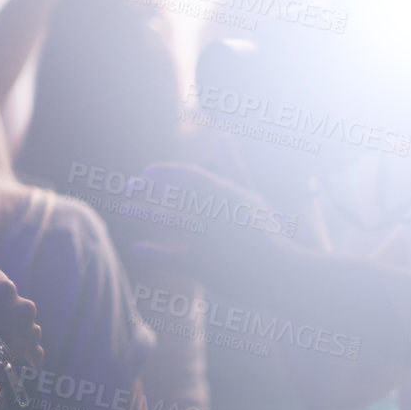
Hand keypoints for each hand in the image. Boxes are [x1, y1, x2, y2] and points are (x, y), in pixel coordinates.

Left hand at [126, 162, 300, 301]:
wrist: (286, 274)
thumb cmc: (265, 232)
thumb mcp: (250, 194)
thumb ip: (232, 165)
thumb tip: (220, 135)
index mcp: (229, 196)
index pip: (192, 177)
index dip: (167, 173)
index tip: (147, 172)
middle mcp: (219, 215)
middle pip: (176, 196)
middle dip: (148, 190)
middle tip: (127, 186)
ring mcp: (212, 240)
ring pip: (171, 222)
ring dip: (144, 214)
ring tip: (124, 209)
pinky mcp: (207, 266)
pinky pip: (172, 258)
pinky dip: (153, 252)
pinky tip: (137, 248)